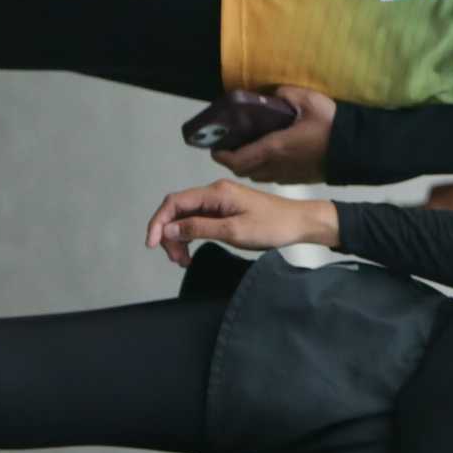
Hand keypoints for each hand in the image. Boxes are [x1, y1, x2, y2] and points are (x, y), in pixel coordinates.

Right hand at [146, 178, 340, 265]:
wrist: (300, 223)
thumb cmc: (273, 226)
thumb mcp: (234, 230)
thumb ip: (199, 228)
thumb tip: (170, 229)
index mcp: (216, 192)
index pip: (174, 202)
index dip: (158, 222)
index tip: (152, 244)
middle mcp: (215, 193)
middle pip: (178, 211)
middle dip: (169, 235)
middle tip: (175, 259)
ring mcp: (220, 201)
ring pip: (186, 218)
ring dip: (179, 238)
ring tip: (183, 260)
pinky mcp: (225, 211)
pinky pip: (199, 221)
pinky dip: (191, 236)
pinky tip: (192, 252)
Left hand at [213, 85, 336, 182]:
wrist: (358, 149)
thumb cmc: (332, 126)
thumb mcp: (309, 100)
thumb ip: (285, 94)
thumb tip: (271, 94)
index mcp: (274, 148)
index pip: (237, 159)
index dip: (221, 155)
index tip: (214, 146)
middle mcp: (276, 166)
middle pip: (244, 171)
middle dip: (232, 161)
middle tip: (230, 146)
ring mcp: (288, 175)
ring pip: (257, 176)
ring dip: (248, 166)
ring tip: (249, 151)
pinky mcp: (299, 179)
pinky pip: (273, 178)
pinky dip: (264, 170)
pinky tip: (272, 157)